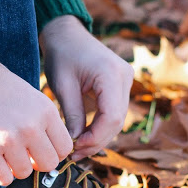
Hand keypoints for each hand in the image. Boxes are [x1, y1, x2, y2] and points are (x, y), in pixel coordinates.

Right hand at [0, 37, 72, 185]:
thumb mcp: (27, 92)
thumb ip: (41, 118)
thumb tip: (49, 146)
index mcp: (45, 111)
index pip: (65, 148)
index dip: (52, 151)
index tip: (39, 148)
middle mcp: (30, 127)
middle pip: (48, 164)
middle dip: (36, 162)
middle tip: (22, 153)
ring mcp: (8, 141)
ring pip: (24, 173)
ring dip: (14, 166)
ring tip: (2, 151)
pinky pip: (3, 179)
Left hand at [39, 15, 133, 160]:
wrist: (66, 34)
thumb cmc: (61, 55)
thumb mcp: (62, 86)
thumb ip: (72, 114)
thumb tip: (75, 143)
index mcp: (111, 74)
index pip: (111, 116)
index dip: (95, 137)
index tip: (75, 147)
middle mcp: (125, 77)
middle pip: (117, 121)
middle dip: (96, 140)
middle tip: (74, 154)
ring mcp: (126, 80)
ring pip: (117, 119)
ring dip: (98, 136)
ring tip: (76, 149)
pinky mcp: (120, 85)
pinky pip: (114, 112)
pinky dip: (100, 126)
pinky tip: (83, 137)